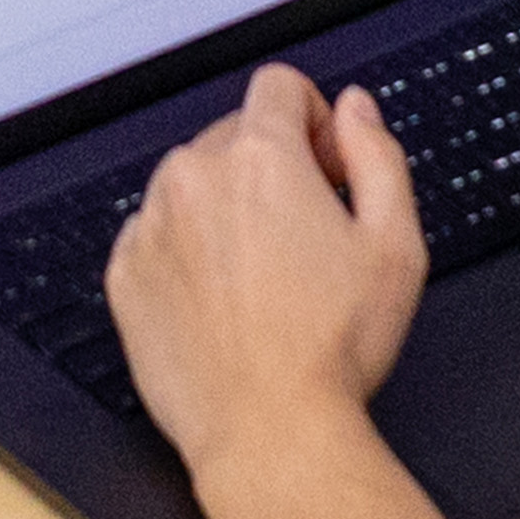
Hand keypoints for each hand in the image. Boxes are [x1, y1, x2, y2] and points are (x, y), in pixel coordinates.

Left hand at [105, 66, 423, 473]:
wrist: (269, 432)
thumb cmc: (332, 350)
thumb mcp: (395, 244)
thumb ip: (378, 156)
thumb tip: (354, 110)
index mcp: (260, 158)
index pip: (279, 86)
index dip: (315, 121)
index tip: (327, 167)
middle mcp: (193, 178)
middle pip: (234, 136)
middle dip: (273, 169)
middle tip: (306, 239)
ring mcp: (149, 225)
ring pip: (192, 186)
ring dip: (225, 210)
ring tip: (265, 281)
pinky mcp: (124, 274)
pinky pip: (157, 235)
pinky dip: (186, 254)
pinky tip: (224, 303)